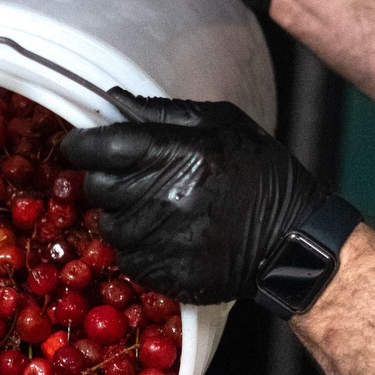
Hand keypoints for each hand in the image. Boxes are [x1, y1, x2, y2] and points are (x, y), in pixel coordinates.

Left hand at [66, 91, 320, 304]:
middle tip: (134, 178)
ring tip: (160, 209)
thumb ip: (162, 113)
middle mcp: (165, 197)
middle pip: (97, 186)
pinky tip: (168, 236)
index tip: (82, 143)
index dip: (83, 144)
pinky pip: (126, 257)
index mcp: (178, 153)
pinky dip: (138, 247)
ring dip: (123, 215)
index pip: (101, 146)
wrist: (291, 241)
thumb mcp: (221, 124)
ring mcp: (162, 240)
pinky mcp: (162, 273)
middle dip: (106, 179)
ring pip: (108, 225)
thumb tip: (112, 101)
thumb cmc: (258, 175)